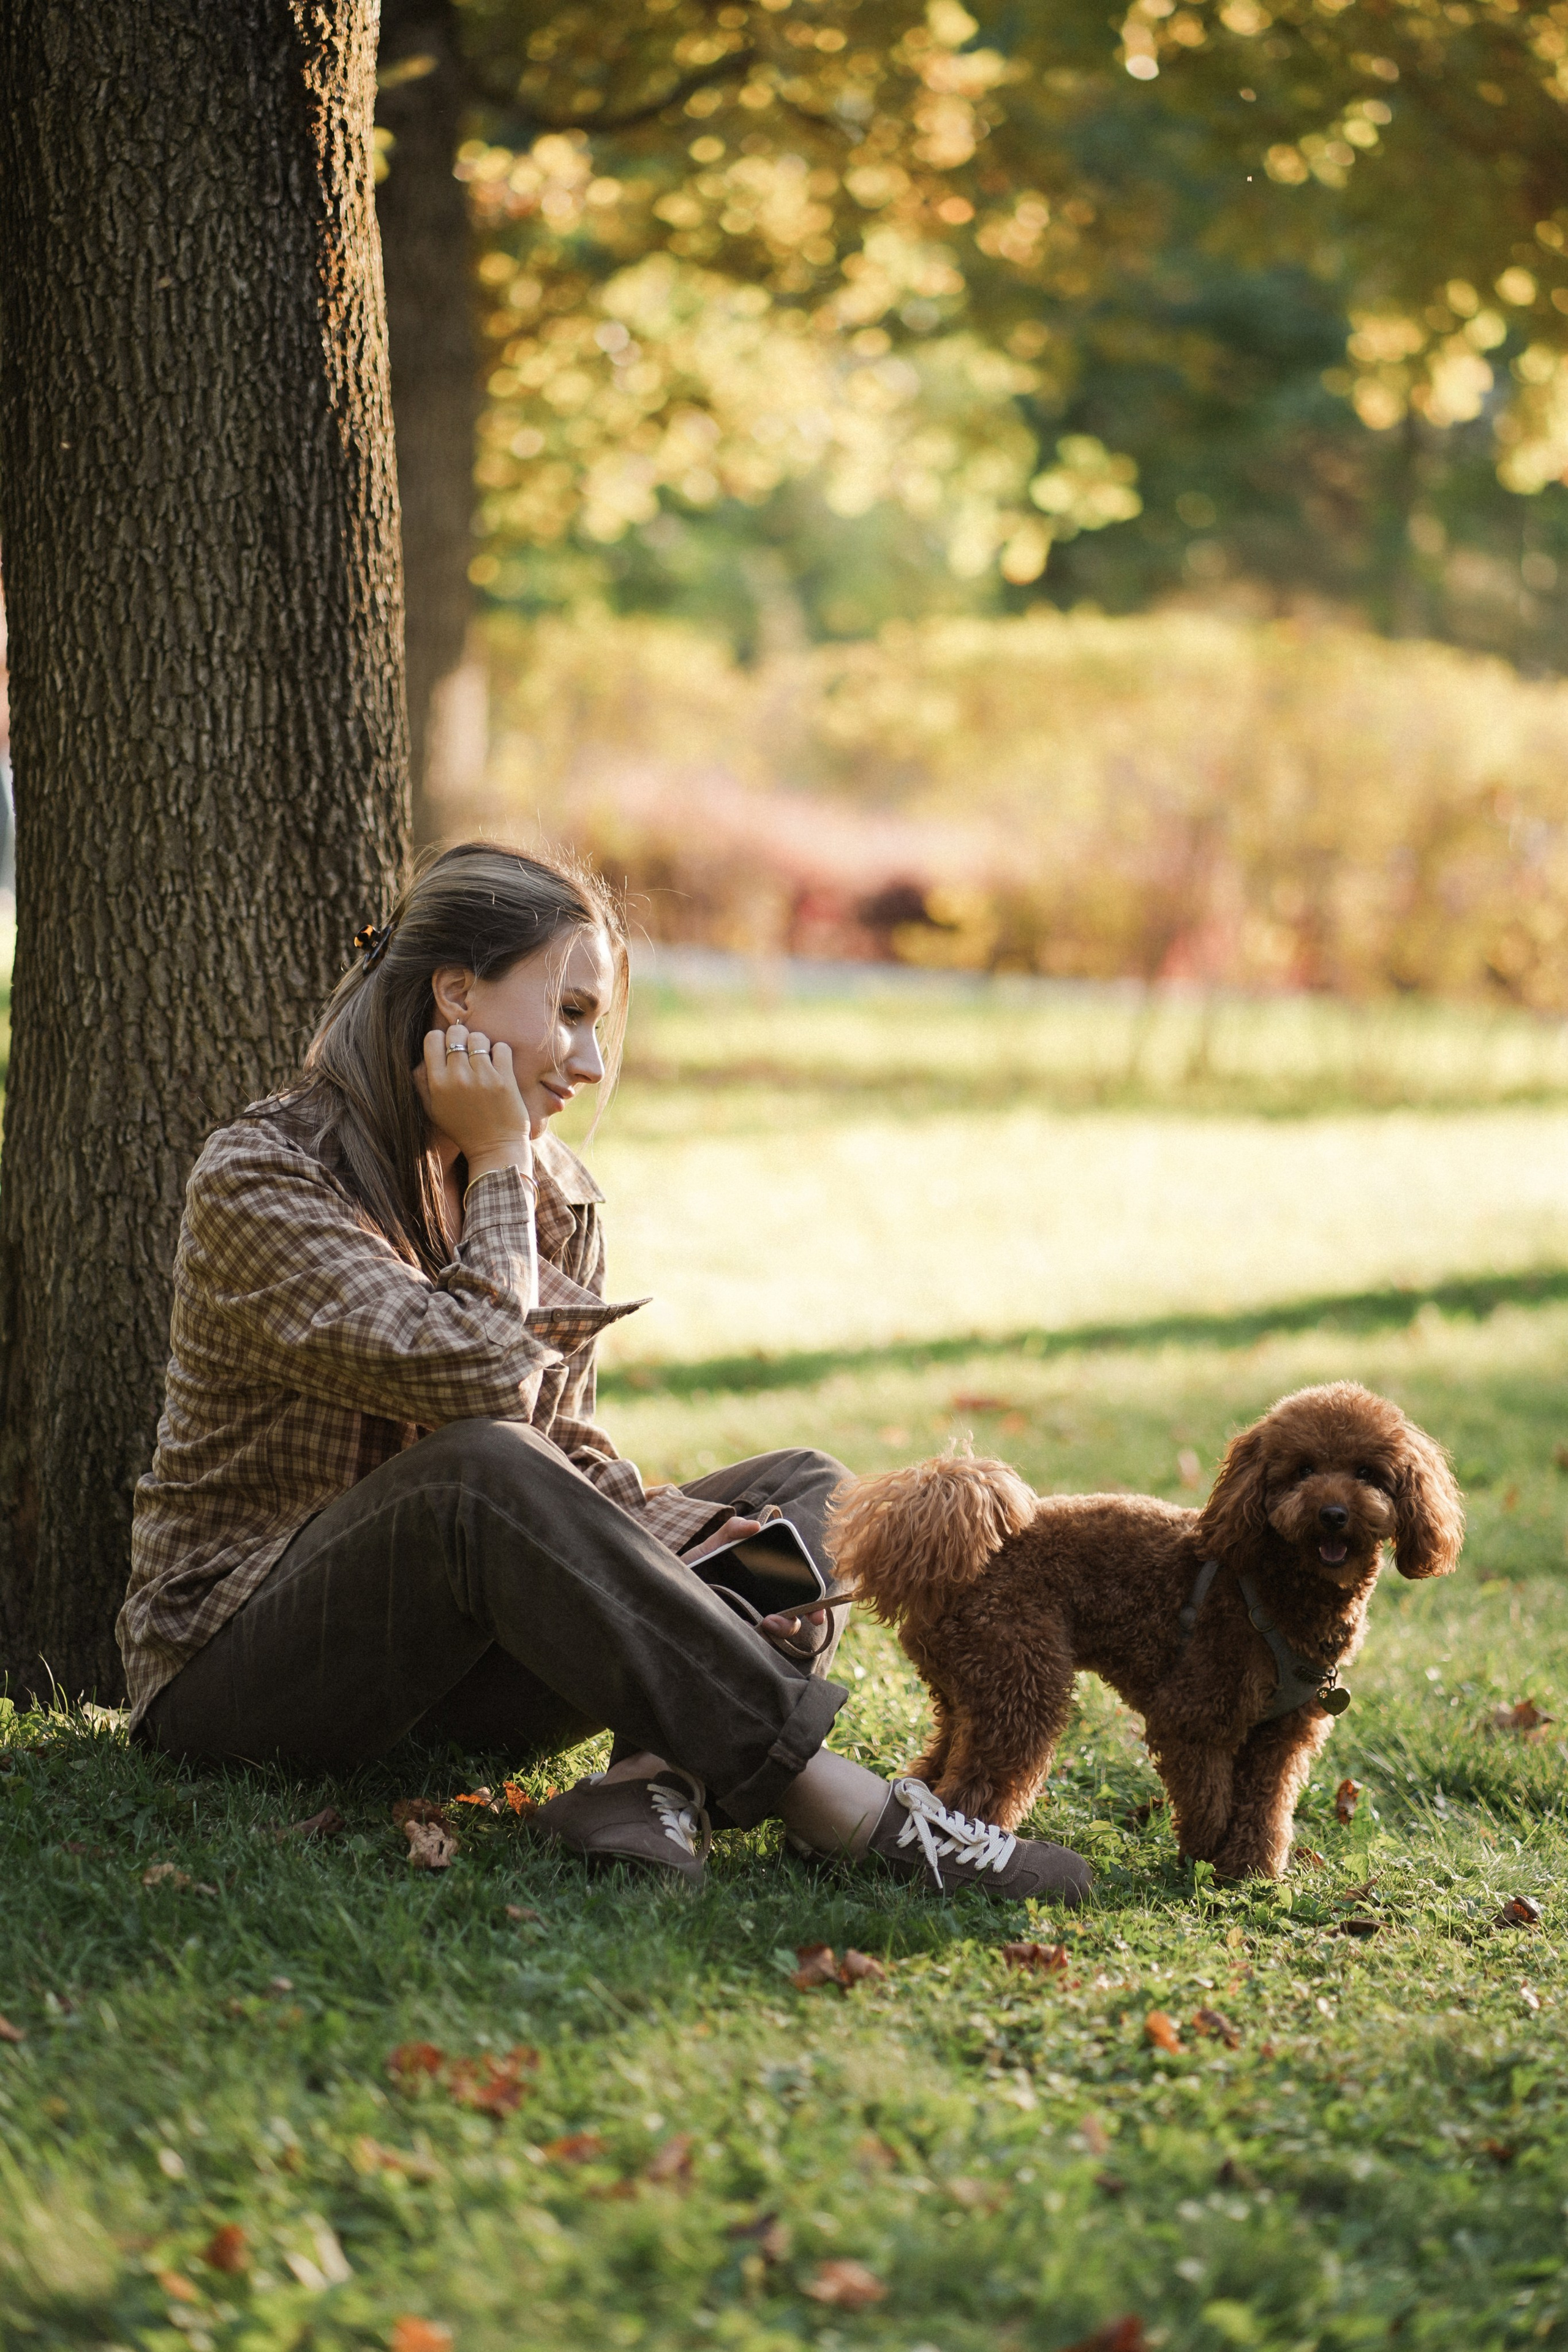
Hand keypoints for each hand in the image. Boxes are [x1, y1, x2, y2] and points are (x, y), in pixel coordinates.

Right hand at [417, 1025, 533, 1184]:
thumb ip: (422, 1083)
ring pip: (479, 1037)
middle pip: (456, 1033)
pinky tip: (499, 1066)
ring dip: (483, 1045)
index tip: (449, 1049)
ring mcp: (482, 1077)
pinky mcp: (504, 1080)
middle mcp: (457, 1077)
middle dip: (462, 1037)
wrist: (495, 1149)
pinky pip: (502, 1048)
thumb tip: (420, 1058)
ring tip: (485, 1059)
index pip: (432, 1038)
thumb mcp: (433, 1110)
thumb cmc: (463, 1129)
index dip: (441, 1039)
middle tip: (469, 1051)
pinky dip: (501, 1053)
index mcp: (437, 1083)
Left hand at [685, 1516, 829, 1650]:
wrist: (661, 1591)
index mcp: (763, 1580)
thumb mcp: (711, 1547)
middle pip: (794, 1615)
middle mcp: (761, 1603)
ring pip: (778, 1632)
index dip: (813, 1600)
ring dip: (783, 1628)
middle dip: (803, 1619)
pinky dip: (758, 1642)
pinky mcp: (734, 1637)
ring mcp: (748, 1622)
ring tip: (767, 1621)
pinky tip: (750, 1631)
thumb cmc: (691, 1569)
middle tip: (804, 1618)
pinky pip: (753, 1646)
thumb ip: (731, 1531)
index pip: (797, 1590)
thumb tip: (755, 1526)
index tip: (816, 1609)